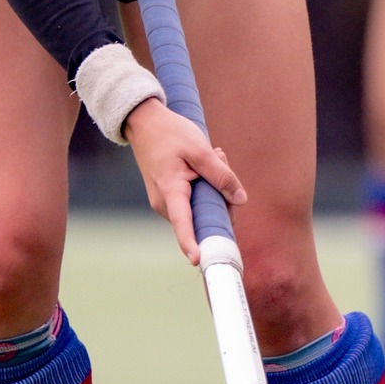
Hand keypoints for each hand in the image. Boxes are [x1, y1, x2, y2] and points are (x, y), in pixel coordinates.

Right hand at [124, 98, 245, 263]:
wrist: (144, 122)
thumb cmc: (170, 133)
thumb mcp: (200, 149)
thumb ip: (221, 175)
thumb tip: (240, 200)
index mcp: (170, 191)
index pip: (182, 222)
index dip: (190, 243)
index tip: (198, 261)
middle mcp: (164, 203)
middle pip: (202, 214)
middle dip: (220, 194)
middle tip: (221, 158)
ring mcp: (166, 202)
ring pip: (201, 206)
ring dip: (214, 186)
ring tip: (212, 155)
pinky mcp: (170, 198)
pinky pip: (195, 200)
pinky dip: (205, 184)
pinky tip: (206, 161)